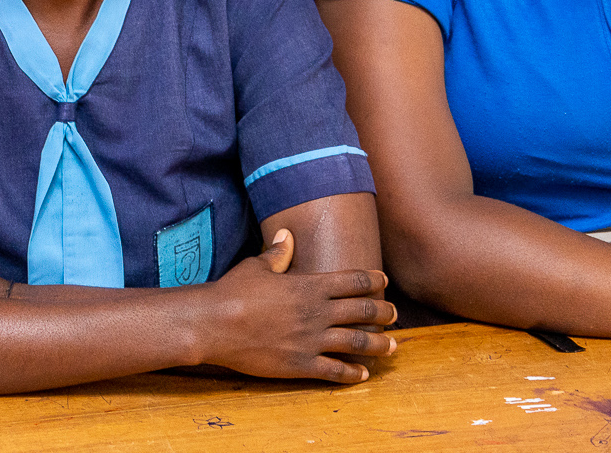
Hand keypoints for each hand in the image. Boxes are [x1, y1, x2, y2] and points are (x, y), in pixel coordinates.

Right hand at [193, 229, 396, 383]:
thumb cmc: (233, 291)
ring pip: (357, 343)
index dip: (372, 280)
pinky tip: (363, 374)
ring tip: (392, 347)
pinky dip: (352, 373)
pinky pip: (334, 371)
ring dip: (378, 345)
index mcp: (309, 286)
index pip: (353, 281)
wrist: (215, 323)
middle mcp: (316, 313)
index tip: (384, 281)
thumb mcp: (257, 266)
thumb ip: (277, 253)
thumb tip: (286, 235)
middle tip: (395, 315)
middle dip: (383, 313)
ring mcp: (310, 340)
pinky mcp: (300, 365)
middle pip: (363, 312)